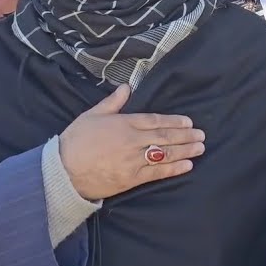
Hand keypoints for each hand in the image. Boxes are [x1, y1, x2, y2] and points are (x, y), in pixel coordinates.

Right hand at [58, 85, 206, 200]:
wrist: (63, 172)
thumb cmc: (75, 141)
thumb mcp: (92, 115)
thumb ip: (113, 102)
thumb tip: (127, 87)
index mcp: (124, 123)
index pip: (155, 120)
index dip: (174, 121)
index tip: (188, 121)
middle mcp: (132, 141)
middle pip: (165, 137)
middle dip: (186, 136)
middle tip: (202, 135)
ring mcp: (133, 160)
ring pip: (165, 154)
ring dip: (185, 150)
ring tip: (201, 148)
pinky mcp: (132, 178)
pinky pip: (157, 173)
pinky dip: (174, 169)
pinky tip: (187, 165)